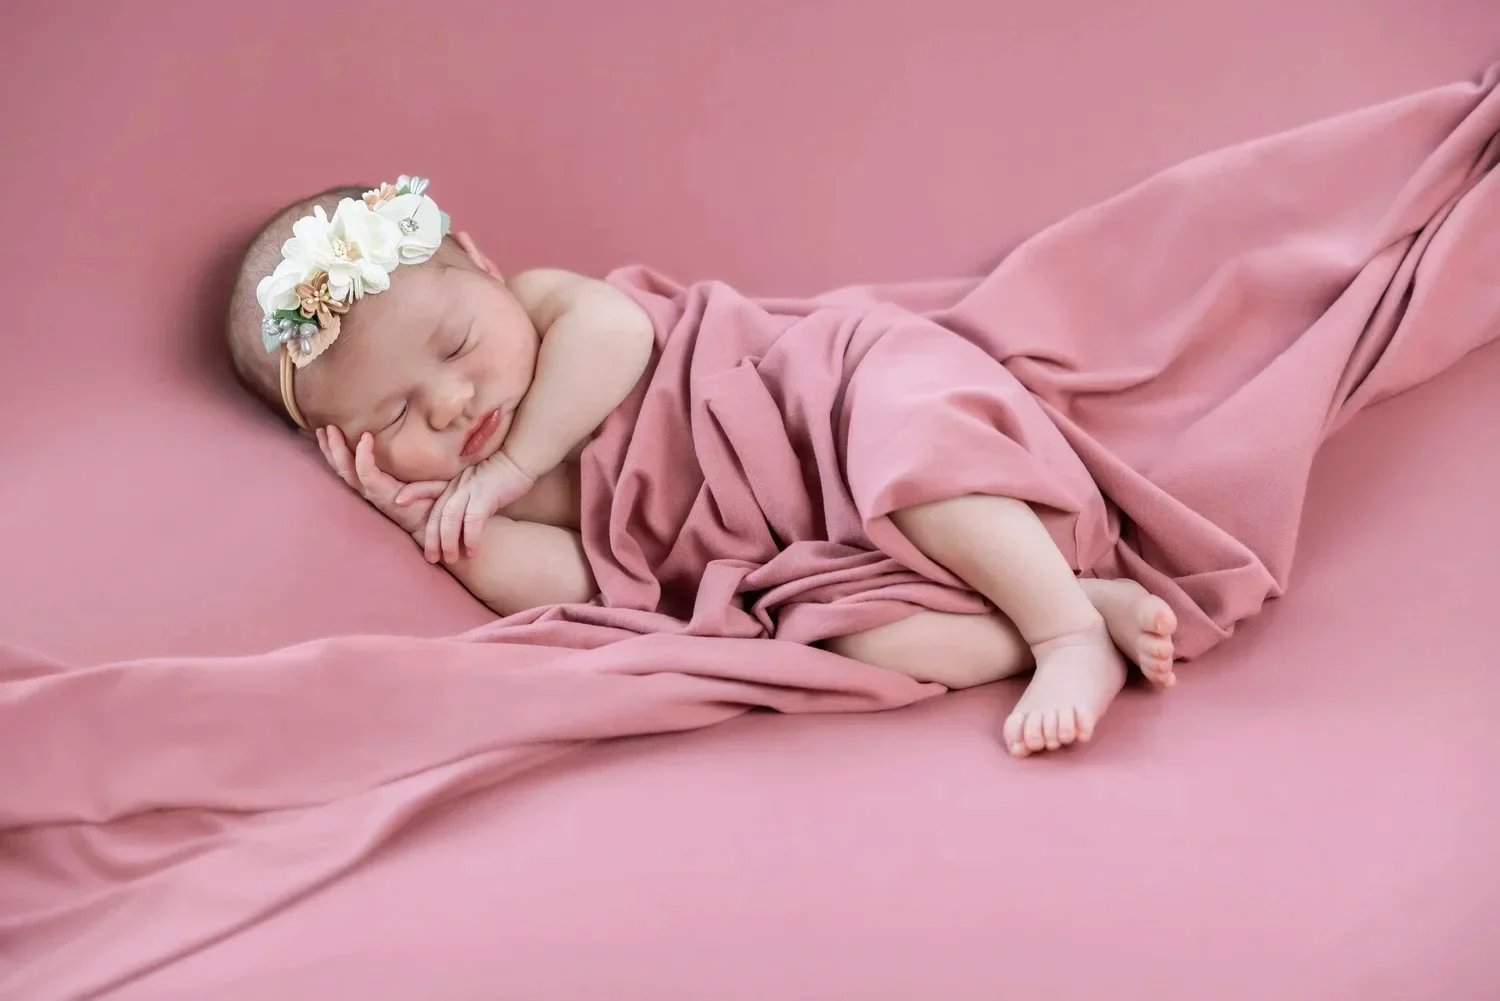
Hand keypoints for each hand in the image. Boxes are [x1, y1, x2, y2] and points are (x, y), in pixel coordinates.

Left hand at [316, 426, 447, 538]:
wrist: (429, 526)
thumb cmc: (436, 507)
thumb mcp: (438, 495)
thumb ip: (422, 492)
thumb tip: (399, 498)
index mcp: (386, 492)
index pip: (366, 472)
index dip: (363, 454)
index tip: (366, 434)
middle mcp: (372, 492)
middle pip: (347, 471)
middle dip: (336, 448)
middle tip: (329, 428)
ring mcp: (368, 491)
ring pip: (343, 472)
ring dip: (330, 452)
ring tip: (320, 432)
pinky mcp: (369, 488)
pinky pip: (348, 473)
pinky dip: (337, 458)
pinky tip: (330, 444)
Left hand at [422, 451, 537, 564]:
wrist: (519, 461)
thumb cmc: (499, 475)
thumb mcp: (475, 482)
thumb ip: (462, 494)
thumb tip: (456, 516)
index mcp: (453, 482)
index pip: (427, 487)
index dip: (411, 493)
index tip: (398, 502)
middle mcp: (457, 485)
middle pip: (436, 512)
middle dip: (431, 537)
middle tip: (431, 558)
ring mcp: (470, 489)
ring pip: (450, 518)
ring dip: (448, 541)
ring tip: (451, 559)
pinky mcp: (485, 496)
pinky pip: (473, 520)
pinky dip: (471, 537)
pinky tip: (473, 550)